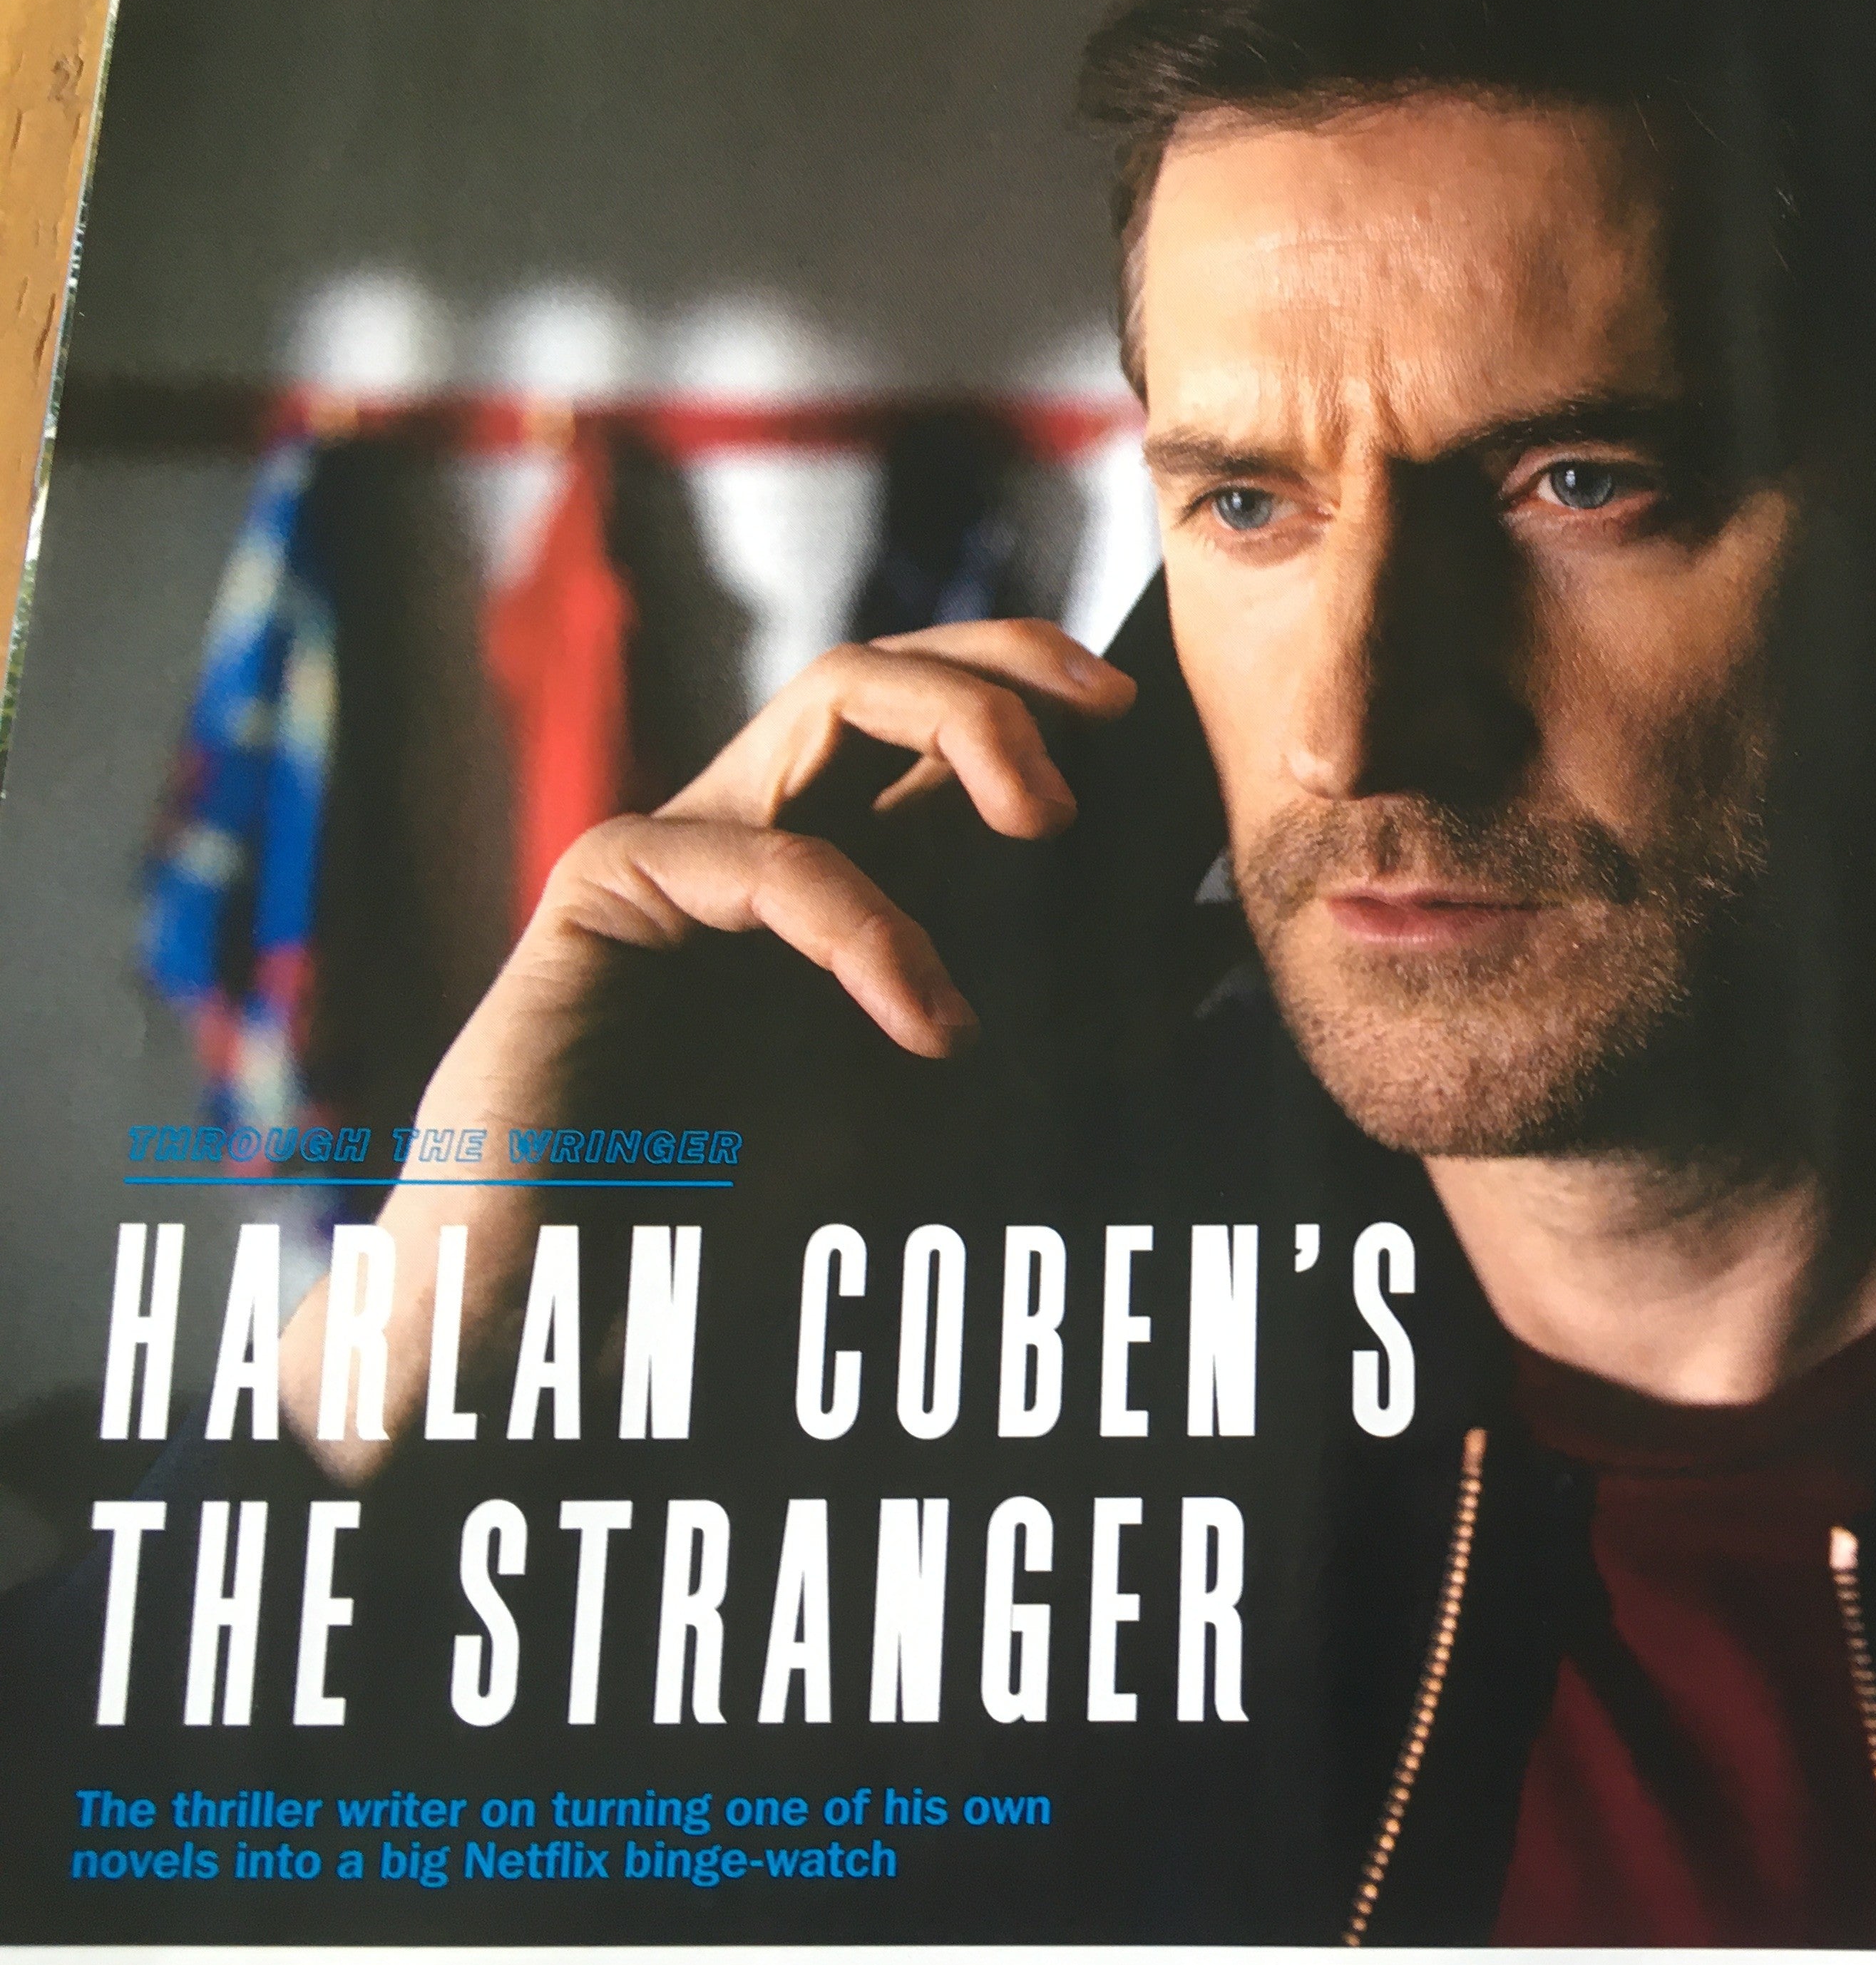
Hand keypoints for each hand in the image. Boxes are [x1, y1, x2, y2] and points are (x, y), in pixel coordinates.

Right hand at [275, 620, 1135, 1478]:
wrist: (562, 1302)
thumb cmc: (741, 1212)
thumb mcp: (952, 1105)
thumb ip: (1071, 1024)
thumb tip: (1225, 958)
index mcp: (845, 872)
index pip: (946, 729)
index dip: (1049, 693)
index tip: (1159, 724)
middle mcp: (769, 831)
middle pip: (894, 666)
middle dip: (1014, 662)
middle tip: (1112, 713)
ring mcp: (688, 846)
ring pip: (833, 693)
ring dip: (964, 724)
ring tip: (1048, 821)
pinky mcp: (611, 885)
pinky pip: (766, 857)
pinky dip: (870, 928)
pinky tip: (931, 1025)